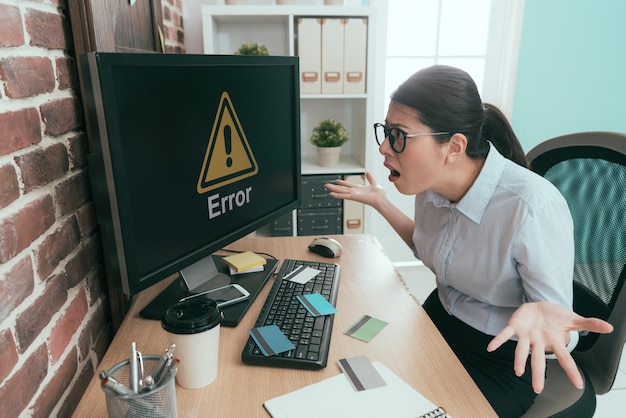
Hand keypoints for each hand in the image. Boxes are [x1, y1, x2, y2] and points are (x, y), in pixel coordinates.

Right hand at [325, 172, 386, 208]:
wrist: (381, 199)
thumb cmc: (379, 194)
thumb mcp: (374, 183)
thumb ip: (370, 178)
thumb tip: (368, 173)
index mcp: (359, 189)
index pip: (349, 185)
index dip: (342, 183)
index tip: (337, 180)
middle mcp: (355, 192)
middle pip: (343, 188)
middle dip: (335, 187)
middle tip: (327, 185)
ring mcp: (354, 195)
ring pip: (341, 191)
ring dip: (334, 189)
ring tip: (327, 187)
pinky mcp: (354, 197)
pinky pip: (344, 196)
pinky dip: (337, 195)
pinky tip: (332, 194)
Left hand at [487, 302, 612, 392]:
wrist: (540, 306)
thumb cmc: (555, 316)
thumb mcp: (573, 319)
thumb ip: (589, 324)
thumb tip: (609, 328)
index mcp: (553, 341)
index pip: (564, 358)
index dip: (571, 370)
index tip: (579, 385)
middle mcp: (539, 342)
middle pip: (539, 360)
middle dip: (538, 374)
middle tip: (537, 389)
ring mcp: (526, 336)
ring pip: (522, 350)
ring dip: (519, 360)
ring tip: (518, 372)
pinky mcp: (515, 327)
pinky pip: (505, 334)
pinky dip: (498, 340)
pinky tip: (490, 347)